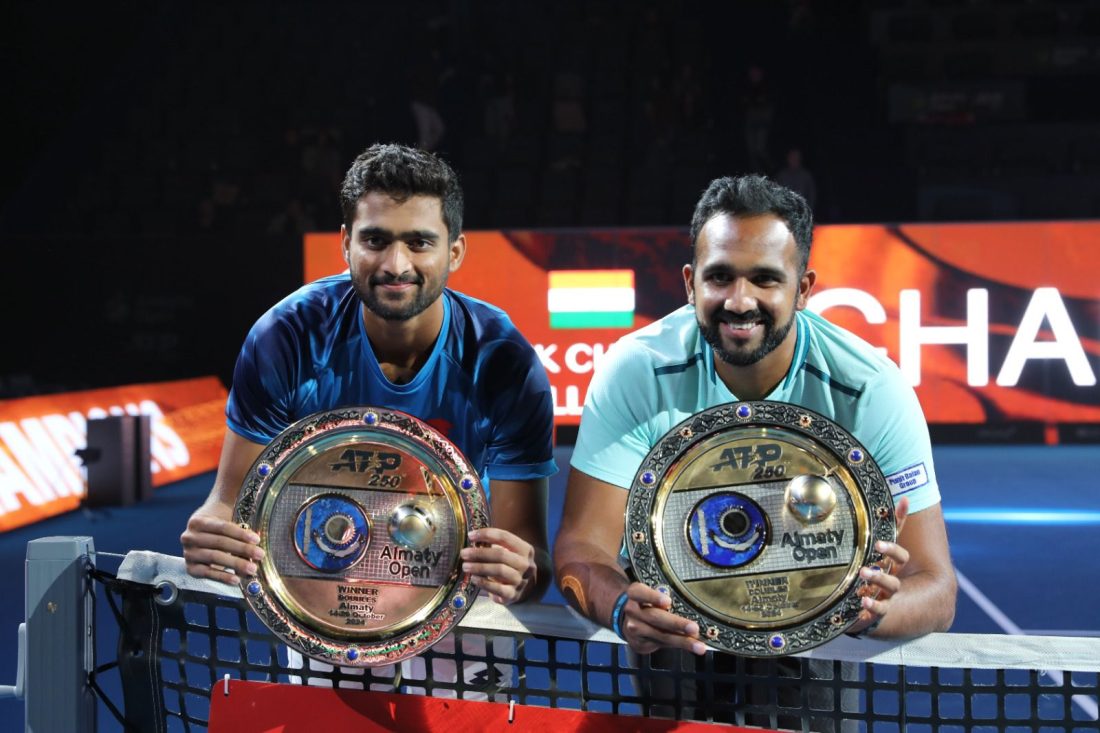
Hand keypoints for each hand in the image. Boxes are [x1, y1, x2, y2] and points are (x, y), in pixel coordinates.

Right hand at [180, 500, 264, 584]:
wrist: (201, 536)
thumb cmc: (218, 526)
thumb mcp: (224, 517)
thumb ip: (238, 521)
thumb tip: (256, 536)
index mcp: (198, 521)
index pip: (222, 527)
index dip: (240, 533)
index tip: (257, 540)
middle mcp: (190, 537)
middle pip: (220, 542)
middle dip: (242, 549)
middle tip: (259, 554)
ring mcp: (189, 553)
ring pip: (214, 558)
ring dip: (235, 564)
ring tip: (252, 568)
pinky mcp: (190, 568)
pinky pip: (207, 573)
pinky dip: (223, 577)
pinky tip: (236, 579)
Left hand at [460, 527, 536, 604]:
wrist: (525, 589)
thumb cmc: (510, 565)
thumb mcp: (509, 553)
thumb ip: (495, 545)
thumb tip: (472, 539)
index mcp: (525, 550)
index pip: (505, 537)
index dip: (487, 534)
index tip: (471, 535)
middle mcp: (526, 565)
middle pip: (501, 554)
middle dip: (479, 553)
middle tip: (464, 553)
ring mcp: (520, 581)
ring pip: (499, 570)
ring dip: (479, 567)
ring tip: (465, 566)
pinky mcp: (513, 595)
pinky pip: (497, 588)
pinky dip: (484, 583)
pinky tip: (473, 579)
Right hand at [618, 583, 706, 655]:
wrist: (628, 619)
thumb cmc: (646, 602)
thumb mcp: (650, 593)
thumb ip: (664, 595)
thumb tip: (689, 600)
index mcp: (634, 593)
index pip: (640, 593)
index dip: (653, 597)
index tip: (667, 602)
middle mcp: (633, 611)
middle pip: (654, 617)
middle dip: (676, 624)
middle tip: (693, 628)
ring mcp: (635, 629)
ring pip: (660, 635)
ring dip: (682, 641)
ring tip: (698, 645)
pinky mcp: (640, 643)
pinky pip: (662, 644)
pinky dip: (679, 645)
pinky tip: (691, 646)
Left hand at [849, 497, 909, 635]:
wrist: (893, 606)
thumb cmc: (885, 572)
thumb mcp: (886, 554)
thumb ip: (895, 527)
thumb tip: (905, 497)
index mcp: (894, 566)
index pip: (898, 555)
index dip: (890, 549)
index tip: (878, 544)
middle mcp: (894, 579)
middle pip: (894, 570)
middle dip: (883, 563)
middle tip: (867, 560)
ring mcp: (889, 595)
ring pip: (889, 587)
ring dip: (878, 580)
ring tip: (863, 574)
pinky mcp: (882, 611)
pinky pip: (880, 610)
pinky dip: (873, 607)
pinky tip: (863, 602)